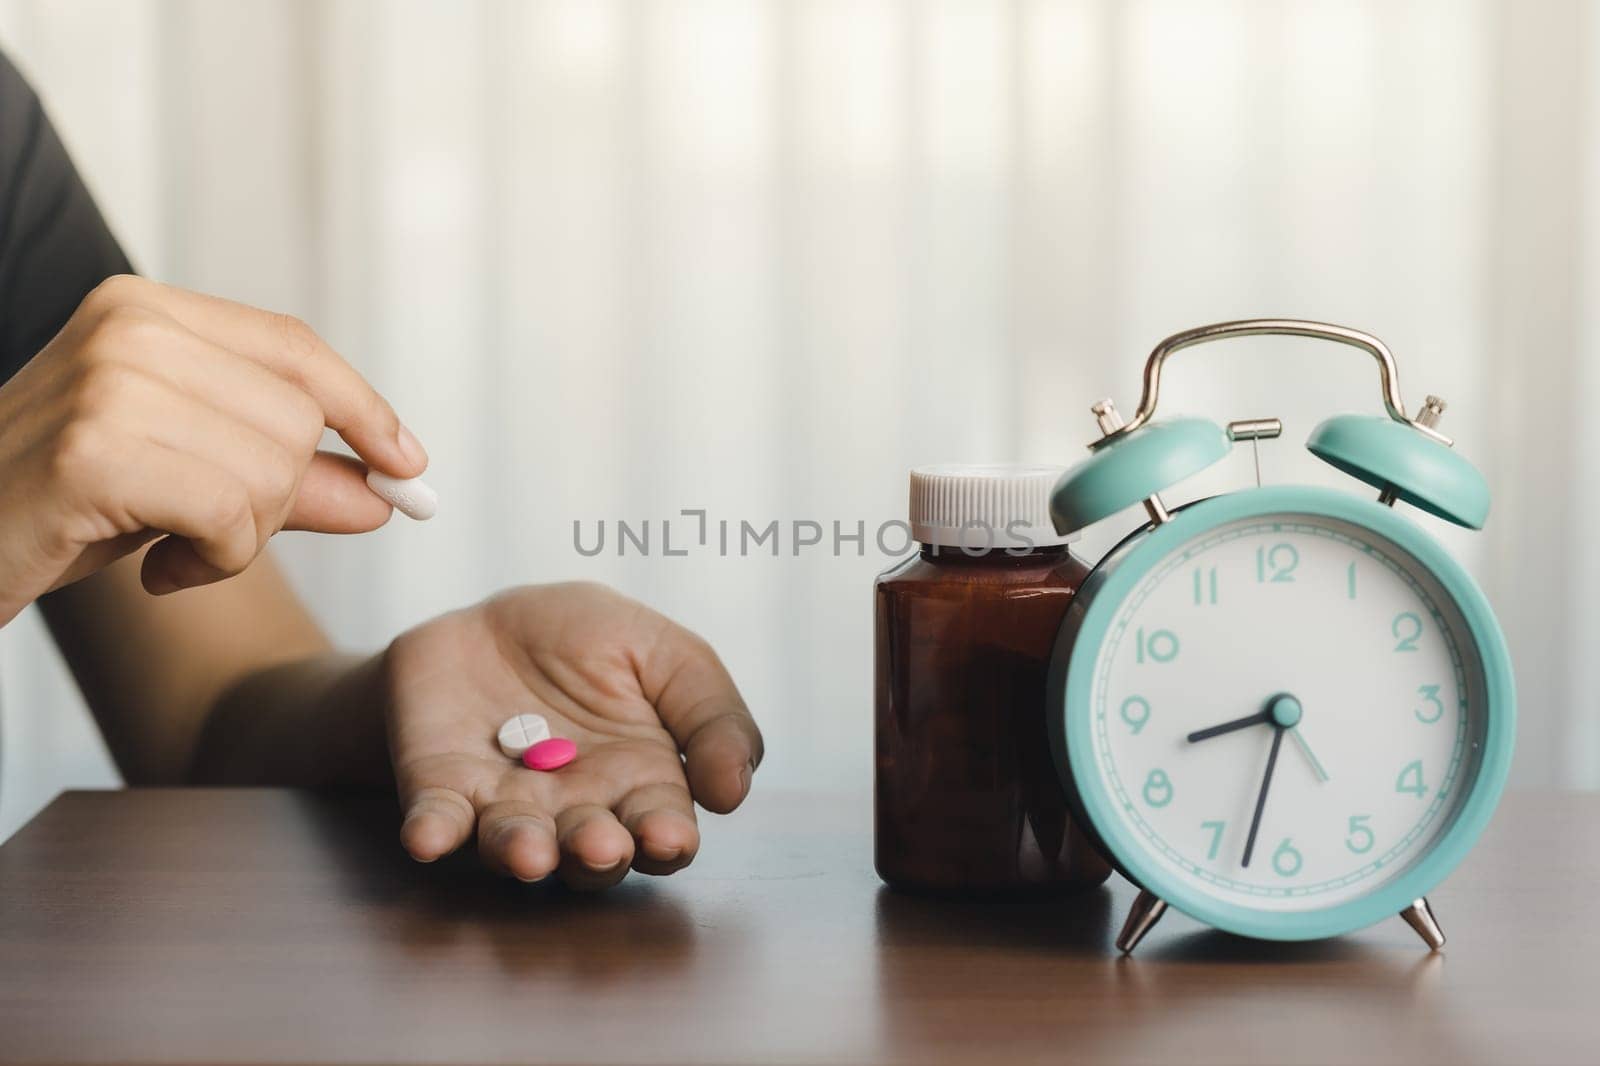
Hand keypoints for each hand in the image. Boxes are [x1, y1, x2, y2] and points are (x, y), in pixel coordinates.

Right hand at [0, 275, 424, 622]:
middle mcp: (131, 328)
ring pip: (274, 473)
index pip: (295, 348)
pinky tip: (156, 573)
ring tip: (171, 549)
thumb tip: (389, 490)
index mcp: (148, 310)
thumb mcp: (190, 481)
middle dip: (278, 499)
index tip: (409, 464)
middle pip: (297, 421)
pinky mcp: (94, 452)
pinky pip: (231, 517)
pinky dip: (213, 563)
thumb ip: (291, 477)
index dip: (364, 408)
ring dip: (241, 539)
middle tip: (208, 533)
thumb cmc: (67, 509)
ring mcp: (109, 383)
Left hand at [383, 582, 762, 888]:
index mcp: (640, 784)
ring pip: (516, 843)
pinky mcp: (443, 786)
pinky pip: (437, 817)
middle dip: (596, 854)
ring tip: (530, 851)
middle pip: (590, 851)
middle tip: (601, 845)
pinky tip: (429, 837)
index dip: (665, 839)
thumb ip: (714, 716)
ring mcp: (506, 803)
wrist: (496, 618)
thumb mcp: (670, 657)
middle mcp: (575, 809)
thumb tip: (733, 790)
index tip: (667, 835)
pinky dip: (434, 831)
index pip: (660, 827)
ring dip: (521, 852)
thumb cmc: (594, 645)